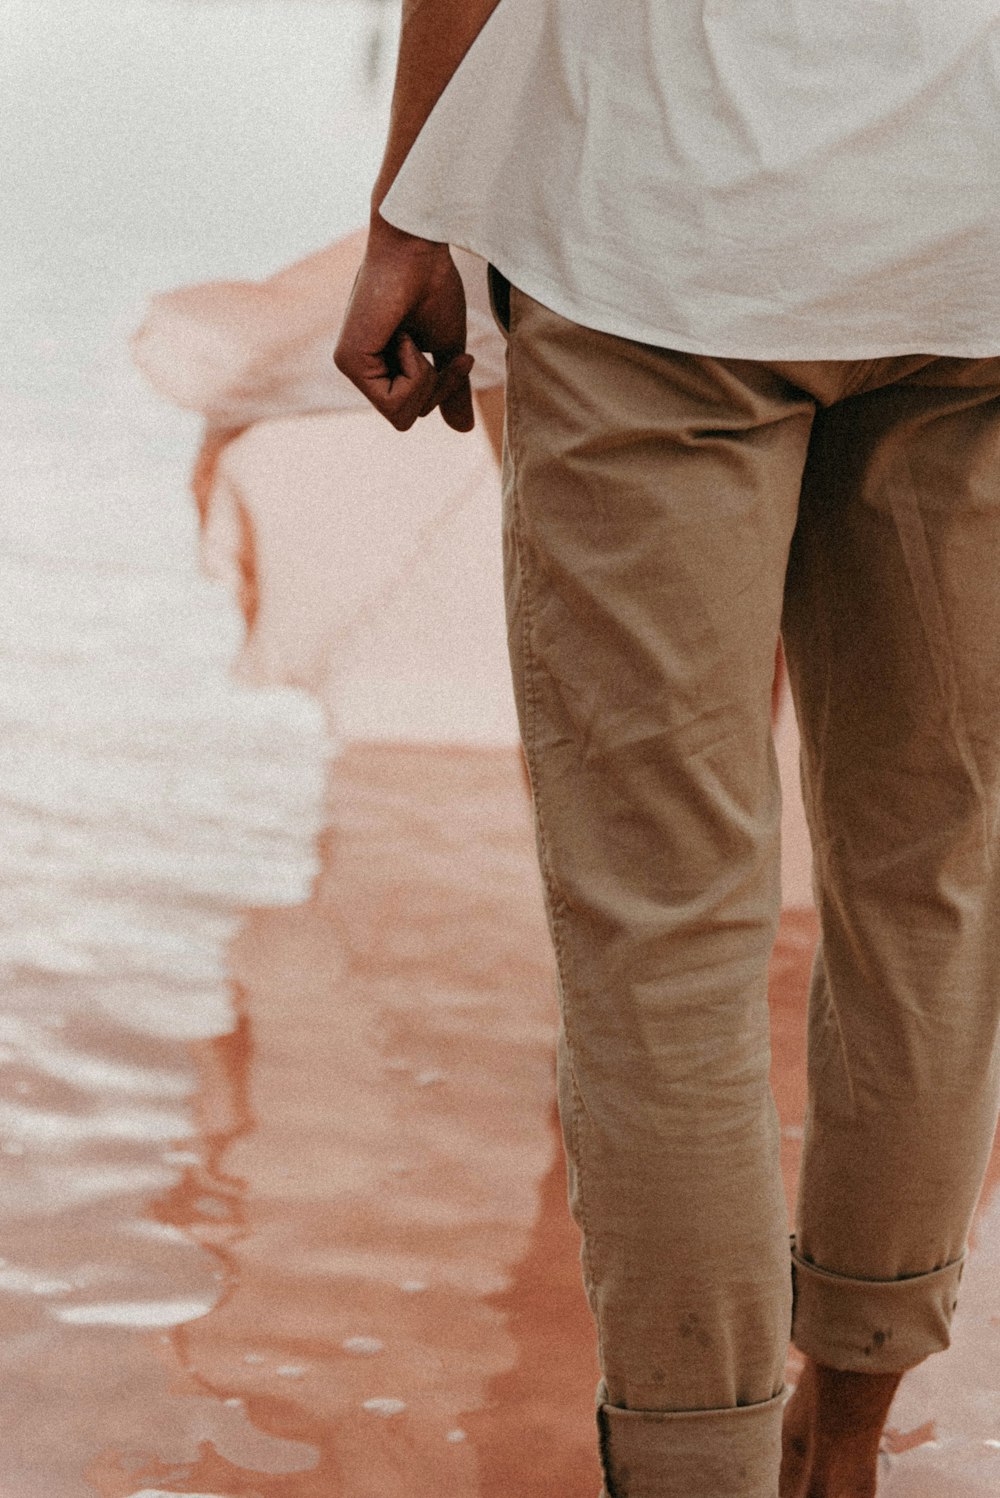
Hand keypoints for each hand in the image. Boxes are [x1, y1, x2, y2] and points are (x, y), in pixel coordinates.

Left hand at [334, 216, 474, 432]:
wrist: (419, 247)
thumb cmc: (433, 286)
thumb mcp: (449, 349)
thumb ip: (451, 389)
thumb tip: (464, 430)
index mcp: (380, 365)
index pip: (412, 411)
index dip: (442, 392)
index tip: (461, 357)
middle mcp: (361, 368)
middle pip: (406, 419)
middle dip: (434, 389)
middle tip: (435, 347)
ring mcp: (350, 365)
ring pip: (401, 416)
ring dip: (424, 380)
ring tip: (412, 336)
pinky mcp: (348, 361)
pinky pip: (394, 402)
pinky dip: (414, 372)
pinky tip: (403, 335)